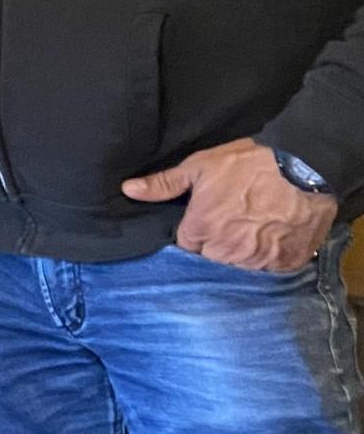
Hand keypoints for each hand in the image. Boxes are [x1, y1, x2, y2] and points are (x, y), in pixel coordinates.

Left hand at [123, 137, 336, 271]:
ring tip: (253, 230)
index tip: (206, 221)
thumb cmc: (249, 164)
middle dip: (216, 245)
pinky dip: (271, 257)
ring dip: (243, 254)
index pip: (186, 246)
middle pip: (211, 259)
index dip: (196, 233)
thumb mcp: (200, 167)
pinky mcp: (285, 263)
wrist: (305, 168)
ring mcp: (257, 260)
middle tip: (231, 223)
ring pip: (240, 266)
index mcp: (200, 230)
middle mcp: (225, 251)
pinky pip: (271, 269)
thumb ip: (164, 184)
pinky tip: (273, 238)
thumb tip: (128, 190)